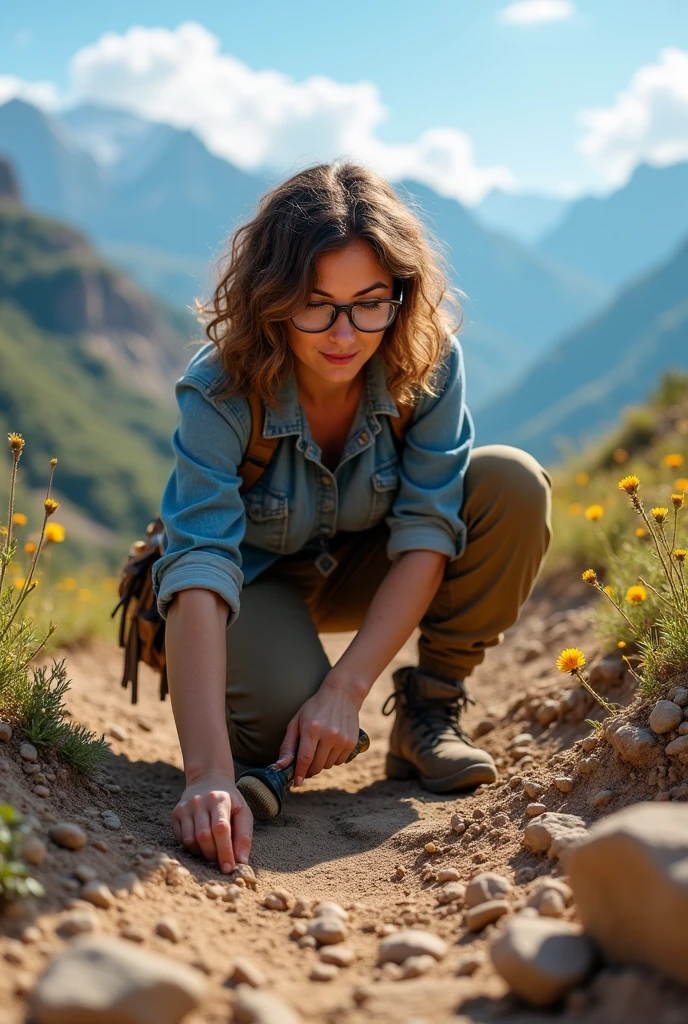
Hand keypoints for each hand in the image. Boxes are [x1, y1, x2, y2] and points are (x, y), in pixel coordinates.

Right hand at [171, 770, 252, 870]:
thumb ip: (244, 836)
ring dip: (202, 853)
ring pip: (190, 840)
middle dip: (214, 854)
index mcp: (220, 799)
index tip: (229, 868)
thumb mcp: (243, 812)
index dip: (225, 851)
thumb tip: (241, 862)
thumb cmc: (229, 802)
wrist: (208, 781)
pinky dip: (192, 848)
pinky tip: (202, 844)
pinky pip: (181, 840)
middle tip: (221, 861)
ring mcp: (185, 807)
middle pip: (204, 837)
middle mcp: (200, 801)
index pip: (221, 829)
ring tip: (212, 852)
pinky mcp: (175, 814)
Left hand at [275, 672, 363, 786]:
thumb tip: (280, 765)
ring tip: (319, 748)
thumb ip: (288, 744)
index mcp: (312, 729)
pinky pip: (339, 762)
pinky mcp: (352, 742)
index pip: (304, 759)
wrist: (342, 694)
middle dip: (309, 769)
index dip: (299, 773)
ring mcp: (342, 739)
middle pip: (317, 766)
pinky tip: (330, 746)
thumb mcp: (297, 721)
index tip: (296, 783)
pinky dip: (333, 759)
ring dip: (321, 763)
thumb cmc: (315, 707)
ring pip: (328, 765)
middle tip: (305, 763)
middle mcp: (329, 735)